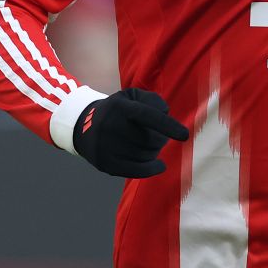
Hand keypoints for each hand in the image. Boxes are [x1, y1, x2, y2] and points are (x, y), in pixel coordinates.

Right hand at [73, 88, 189, 177]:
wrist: (84, 127)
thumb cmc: (117, 111)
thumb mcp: (131, 97)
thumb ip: (152, 100)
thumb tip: (165, 112)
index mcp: (120, 107)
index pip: (146, 115)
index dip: (167, 125)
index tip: (184, 135)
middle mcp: (110, 126)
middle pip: (149, 139)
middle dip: (162, 139)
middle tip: (161, 137)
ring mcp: (106, 146)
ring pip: (144, 155)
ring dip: (155, 152)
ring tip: (153, 146)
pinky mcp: (105, 163)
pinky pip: (135, 170)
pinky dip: (152, 169)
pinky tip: (160, 165)